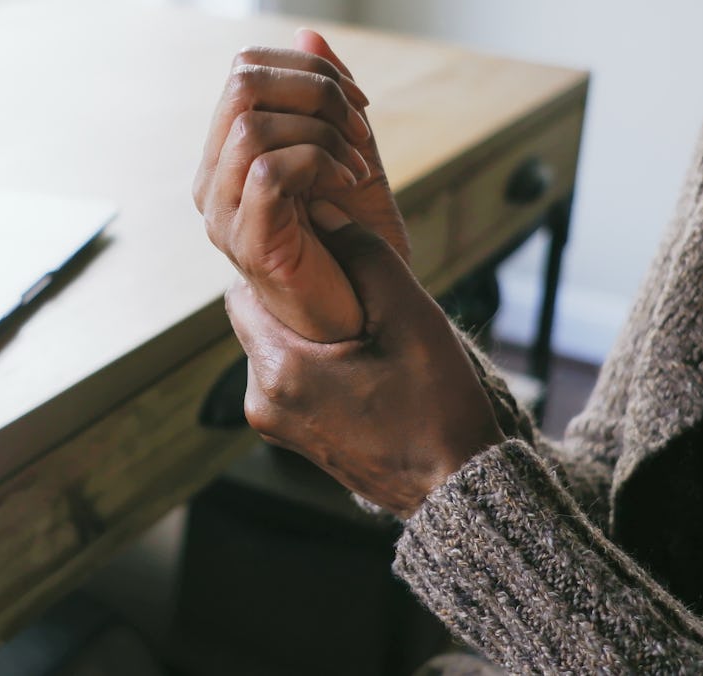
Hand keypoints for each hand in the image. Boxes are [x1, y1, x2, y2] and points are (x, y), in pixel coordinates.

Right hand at [194, 30, 409, 342]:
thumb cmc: (350, 241)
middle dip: (317, 90)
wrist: (363, 313)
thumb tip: (309, 32)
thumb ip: (328, 99)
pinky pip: (268, 170)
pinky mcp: (247, 242)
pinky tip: (349, 183)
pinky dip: (320, 162)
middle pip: (242, 83)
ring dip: (322, 131)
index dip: (309, 69)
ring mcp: (223, 213)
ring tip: (356, 163)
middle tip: (360, 130)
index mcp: (229, 153)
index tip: (359, 106)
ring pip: (251, 124)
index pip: (245, 68)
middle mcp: (213, 180)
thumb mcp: (348, 152)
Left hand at [225, 215, 502, 517]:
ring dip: (306, 330)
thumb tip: (322, 211)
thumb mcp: (410, 316)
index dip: (278, 265)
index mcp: (279, 371)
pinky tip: (360, 361)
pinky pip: (289, 380)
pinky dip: (314, 362)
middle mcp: (262, 402)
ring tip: (360, 330)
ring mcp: (275, 427)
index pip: (244, 289)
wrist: (458, 492)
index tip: (318, 257)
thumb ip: (363, 255)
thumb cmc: (439, 407)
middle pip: (257, 319)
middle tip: (346, 289)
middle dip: (293, 297)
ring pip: (274, 349)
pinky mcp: (295, 441)